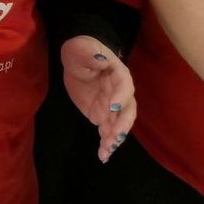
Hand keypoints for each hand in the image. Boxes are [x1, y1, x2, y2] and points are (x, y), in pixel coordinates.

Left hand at [62, 36, 136, 162]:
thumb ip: (90, 53)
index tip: (112, 107)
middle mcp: (120, 94)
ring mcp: (112, 107)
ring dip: (115, 138)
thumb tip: (100, 58)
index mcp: (119, 75)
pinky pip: (107, 131)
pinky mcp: (102, 116)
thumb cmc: (81, 51)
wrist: (76, 61)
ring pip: (119, 125)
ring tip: (107, 150)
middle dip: (122, 125)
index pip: (125, 87)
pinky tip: (103, 155)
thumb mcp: (80, 48)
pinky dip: (106, 143)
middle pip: (127, 111)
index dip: (121, 97)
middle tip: (115, 136)